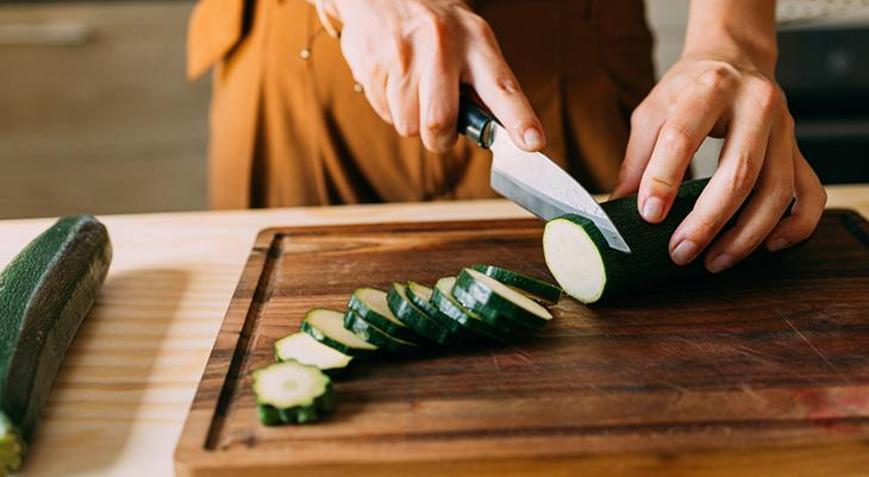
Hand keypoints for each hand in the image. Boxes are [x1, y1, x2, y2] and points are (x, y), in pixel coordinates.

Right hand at [325, 0, 544, 152]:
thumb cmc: (435, 26)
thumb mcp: (469, 39)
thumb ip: (483, 84)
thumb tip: (493, 132)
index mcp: (476, 40)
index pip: (502, 87)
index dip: (519, 119)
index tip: (533, 143)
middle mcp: (441, 46)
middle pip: (440, 123)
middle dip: (440, 138)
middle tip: (440, 128)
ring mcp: (403, 56)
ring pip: (409, 126)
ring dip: (412, 120)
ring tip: (414, 89)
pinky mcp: (373, 66)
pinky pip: (384, 113)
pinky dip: (390, 107)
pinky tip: (394, 79)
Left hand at [612, 56, 826, 272]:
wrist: (734, 59)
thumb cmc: (689, 90)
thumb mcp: (653, 112)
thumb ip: (636, 159)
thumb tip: (617, 209)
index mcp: (710, 89)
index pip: (683, 136)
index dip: (663, 178)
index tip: (649, 214)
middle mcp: (755, 105)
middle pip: (739, 171)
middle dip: (708, 220)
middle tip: (680, 252)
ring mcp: (784, 129)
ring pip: (777, 190)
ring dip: (746, 234)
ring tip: (714, 261)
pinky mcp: (798, 149)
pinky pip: (810, 194)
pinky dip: (796, 225)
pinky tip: (770, 246)